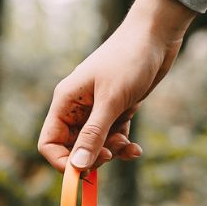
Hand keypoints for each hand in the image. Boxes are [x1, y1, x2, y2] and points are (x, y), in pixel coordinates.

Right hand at [38, 0, 196, 173]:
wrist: (157, 34)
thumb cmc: (129, 59)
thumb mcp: (110, 101)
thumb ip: (92, 136)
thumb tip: (77, 168)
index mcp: (65, 102)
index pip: (49, 143)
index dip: (62, 162)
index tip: (82, 171)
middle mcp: (76, 108)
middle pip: (73, 148)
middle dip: (92, 156)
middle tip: (111, 153)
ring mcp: (96, 110)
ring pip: (95, 146)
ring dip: (112, 151)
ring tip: (127, 143)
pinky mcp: (115, 110)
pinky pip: (113, 137)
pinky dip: (123, 144)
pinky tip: (135, 148)